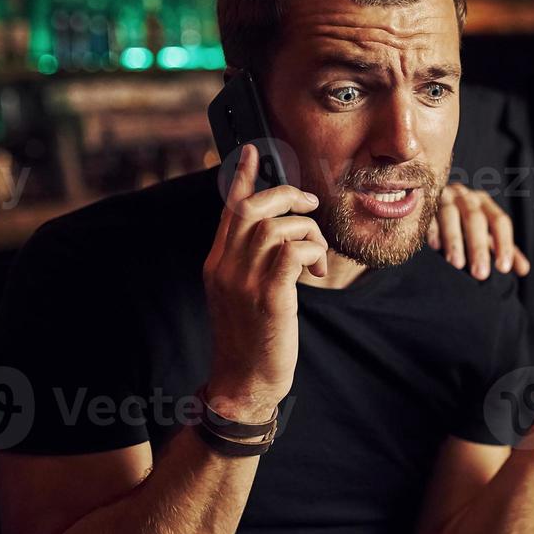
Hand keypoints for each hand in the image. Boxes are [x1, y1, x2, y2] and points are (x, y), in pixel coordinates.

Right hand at [201, 143, 328, 420]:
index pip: (228, 209)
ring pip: (278, 226)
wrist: (244, 382)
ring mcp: (244, 280)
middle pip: (253, 208)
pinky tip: (316, 274)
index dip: (241, 177)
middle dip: (287, 196)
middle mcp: (225, 266)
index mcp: (217, 263)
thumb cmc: (252, 339)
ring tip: (317, 261)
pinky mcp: (269, 296)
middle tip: (310, 208)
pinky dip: (312, 254)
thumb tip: (280, 238)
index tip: (252, 150)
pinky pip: (293, 251)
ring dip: (308, 234)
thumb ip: (252, 262)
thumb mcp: (243, 294)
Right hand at [426, 183, 530, 279]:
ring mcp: (444, 197)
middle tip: (481, 274)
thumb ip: (504, 249)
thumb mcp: (486, 234)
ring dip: (454, 240)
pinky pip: (428, 214)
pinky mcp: (423, 203)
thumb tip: (524, 270)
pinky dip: (432, 229)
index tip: (503, 268)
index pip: (499, 221)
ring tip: (457, 265)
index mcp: (485, 204)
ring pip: (451, 215)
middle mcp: (466, 197)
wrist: (434, 201)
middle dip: (478, 247)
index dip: (503, 244)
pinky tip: (435, 246)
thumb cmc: (465, 224)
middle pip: (475, 219)